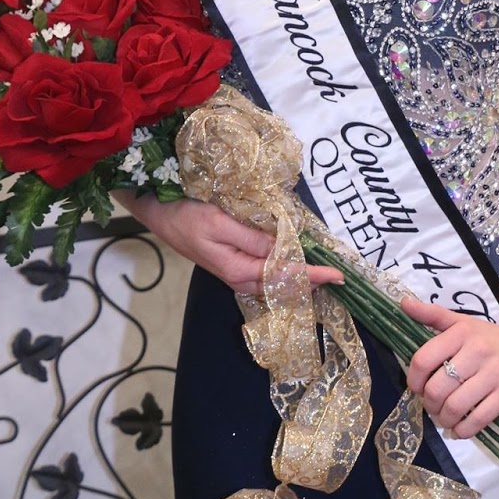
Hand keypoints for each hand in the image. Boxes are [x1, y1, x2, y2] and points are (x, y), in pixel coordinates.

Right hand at [120, 192, 342, 298]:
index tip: (338, 275)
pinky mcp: (234, 264)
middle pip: (283, 284)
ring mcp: (236, 272)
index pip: (285, 276)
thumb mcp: (220, 224)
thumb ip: (253, 239)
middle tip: (338, 276)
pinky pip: (266, 273)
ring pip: (275, 281)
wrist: (159, 214)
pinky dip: (285, 271)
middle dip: (312, 281)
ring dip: (300, 277)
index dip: (314, 275)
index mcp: (239, 270)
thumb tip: (284, 250)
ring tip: (324, 273)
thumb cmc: (187, 216)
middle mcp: (240, 278)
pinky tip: (295, 265)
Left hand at [401, 298, 498, 438]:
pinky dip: (463, 430)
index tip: (417, 387)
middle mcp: (476, 351)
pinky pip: (478, 419)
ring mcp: (493, 373)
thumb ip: (433, 315)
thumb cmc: (496, 338)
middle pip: (437, 388)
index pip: (423, 359)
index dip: (414, 379)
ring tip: (445, 419)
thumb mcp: (465, 323)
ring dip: (444, 420)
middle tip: (433, 407)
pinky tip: (460, 429)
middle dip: (430, 404)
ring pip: (455, 406)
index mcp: (461, 333)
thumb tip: (402, 303)